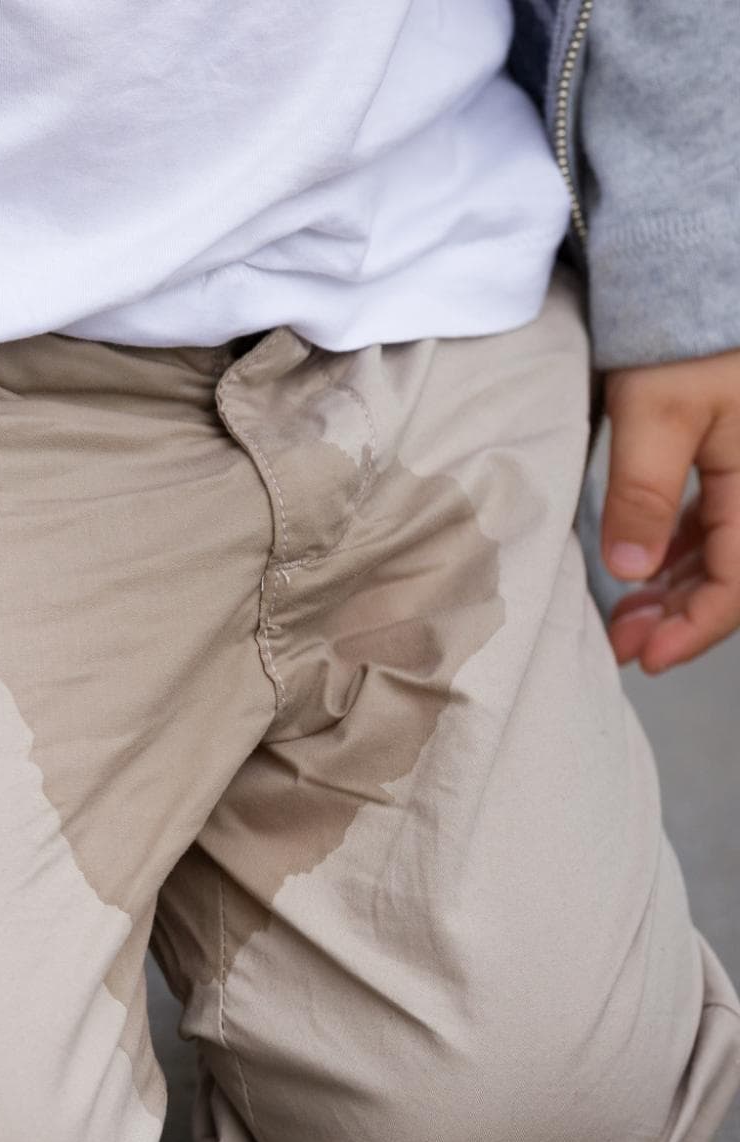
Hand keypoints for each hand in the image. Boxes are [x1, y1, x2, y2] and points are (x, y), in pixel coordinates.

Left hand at [600, 348, 739, 673]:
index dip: (696, 628)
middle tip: (621, 645)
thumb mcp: (657, 416)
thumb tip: (631, 573)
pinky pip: (718, 523)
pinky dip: (680, 553)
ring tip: (623, 618)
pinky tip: (644, 571)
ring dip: (677, 590)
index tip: (647, 657)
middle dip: (679, 617)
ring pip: (725, 552)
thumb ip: (645, 495)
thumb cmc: (684, 337)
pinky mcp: (737, 458)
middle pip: (736, 575)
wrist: (700, 275)